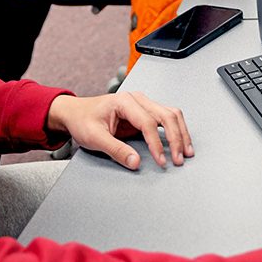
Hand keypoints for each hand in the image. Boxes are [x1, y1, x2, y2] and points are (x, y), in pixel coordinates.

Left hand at [46, 91, 192, 169]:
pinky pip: (166, 117)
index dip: (156, 143)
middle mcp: (136, 99)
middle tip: (177, 159)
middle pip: (165, 115)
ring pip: (170, 114)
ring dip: (181, 133)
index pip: (147, 122)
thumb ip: (115, 150)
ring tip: (186, 152)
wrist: (75, 113)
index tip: (161, 160)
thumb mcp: (94, 137)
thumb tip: (135, 161)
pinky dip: (177, 130)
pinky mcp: (145, 112)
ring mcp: (142, 104)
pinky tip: (181, 142)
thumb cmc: (82, 120)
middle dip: (175, 138)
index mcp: (124, 101)